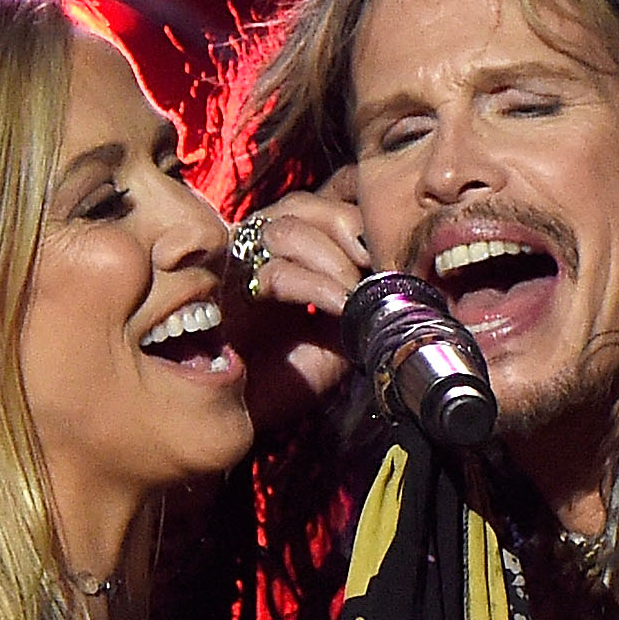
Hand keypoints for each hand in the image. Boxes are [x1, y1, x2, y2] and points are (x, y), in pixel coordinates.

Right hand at [230, 173, 370, 432]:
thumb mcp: (338, 334)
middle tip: (373, 265)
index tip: (388, 241)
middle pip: (301, 205)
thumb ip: (357, 300)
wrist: (244, 414)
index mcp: (290, 253)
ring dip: (330, 257)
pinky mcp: (222, 289)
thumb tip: (396, 276)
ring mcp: (237, 263)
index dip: (353, 213)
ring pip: (285, 226)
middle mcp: (259, 249)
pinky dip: (314, 282)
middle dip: (345, 226)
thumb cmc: (287, 379)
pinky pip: (273, 269)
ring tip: (352, 293)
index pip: (319, 206)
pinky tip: (339, 304)